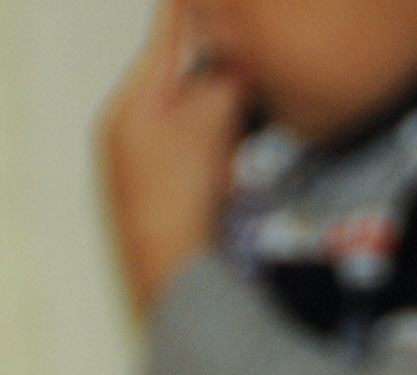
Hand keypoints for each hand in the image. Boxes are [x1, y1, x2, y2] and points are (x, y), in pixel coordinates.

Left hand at [99, 0, 247, 311]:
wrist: (177, 278)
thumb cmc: (177, 202)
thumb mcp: (203, 131)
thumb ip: (221, 89)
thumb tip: (240, 62)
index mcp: (131, 108)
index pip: (164, 47)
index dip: (185, 17)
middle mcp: (138, 135)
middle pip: (184, 86)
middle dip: (216, 70)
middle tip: (248, 52)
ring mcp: (158, 169)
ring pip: (200, 122)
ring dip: (228, 112)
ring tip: (258, 98)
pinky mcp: (180, 198)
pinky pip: (208, 156)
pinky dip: (228, 147)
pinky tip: (246, 154)